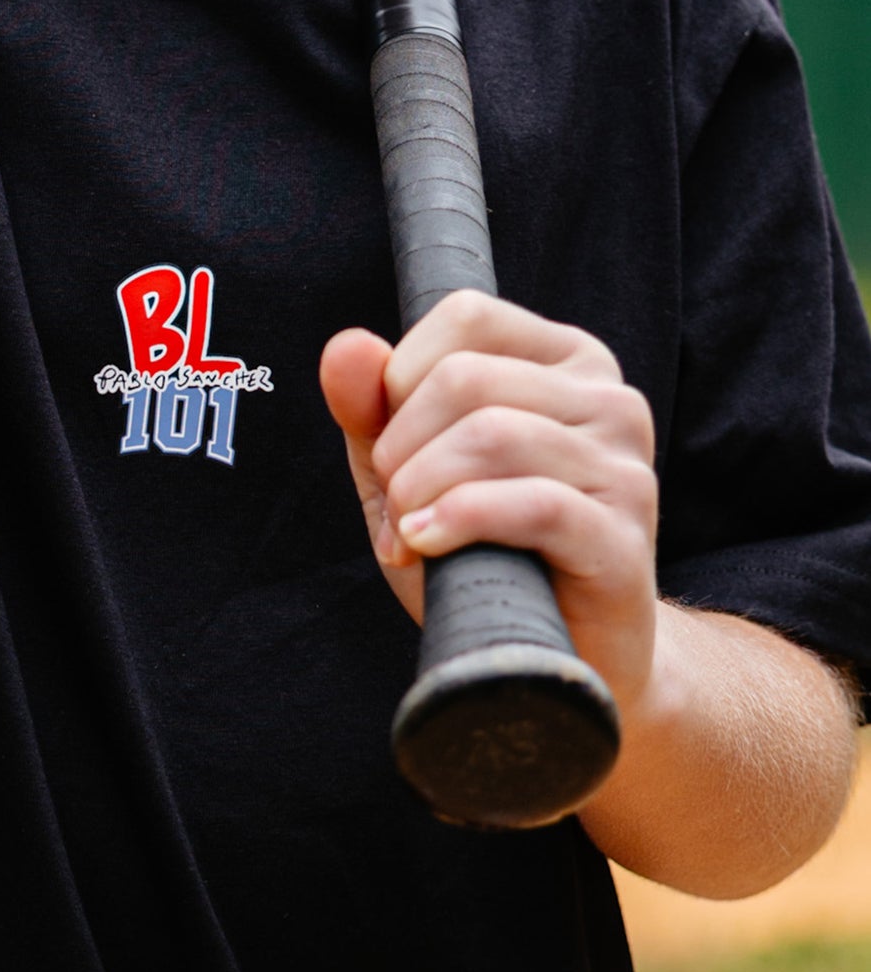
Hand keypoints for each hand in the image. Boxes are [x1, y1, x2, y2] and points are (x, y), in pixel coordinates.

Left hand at [319, 291, 660, 723]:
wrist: (547, 655)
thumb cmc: (478, 551)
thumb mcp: (409, 469)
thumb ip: (372, 406)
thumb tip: (345, 346)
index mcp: (565, 362)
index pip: (467, 316)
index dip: (402, 379)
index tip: (391, 445)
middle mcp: (609, 400)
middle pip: (466, 378)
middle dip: (401, 447)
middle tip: (395, 505)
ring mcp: (625, 467)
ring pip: (493, 435)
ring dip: (419, 490)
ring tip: (408, 534)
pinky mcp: (623, 537)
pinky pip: (533, 504)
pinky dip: (458, 522)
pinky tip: (427, 546)